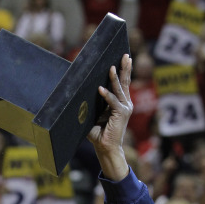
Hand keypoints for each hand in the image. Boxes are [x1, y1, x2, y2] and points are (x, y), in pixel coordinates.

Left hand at [87, 54, 132, 180]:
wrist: (105, 148)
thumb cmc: (98, 133)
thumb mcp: (94, 115)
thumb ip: (92, 104)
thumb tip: (79, 93)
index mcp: (120, 103)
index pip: (122, 84)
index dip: (122, 71)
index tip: (122, 58)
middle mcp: (125, 104)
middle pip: (124, 82)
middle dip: (125, 68)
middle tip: (125, 55)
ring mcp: (124, 108)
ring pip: (119, 89)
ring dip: (115, 78)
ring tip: (111, 67)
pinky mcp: (121, 114)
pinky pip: (113, 102)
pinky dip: (107, 95)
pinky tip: (100, 89)